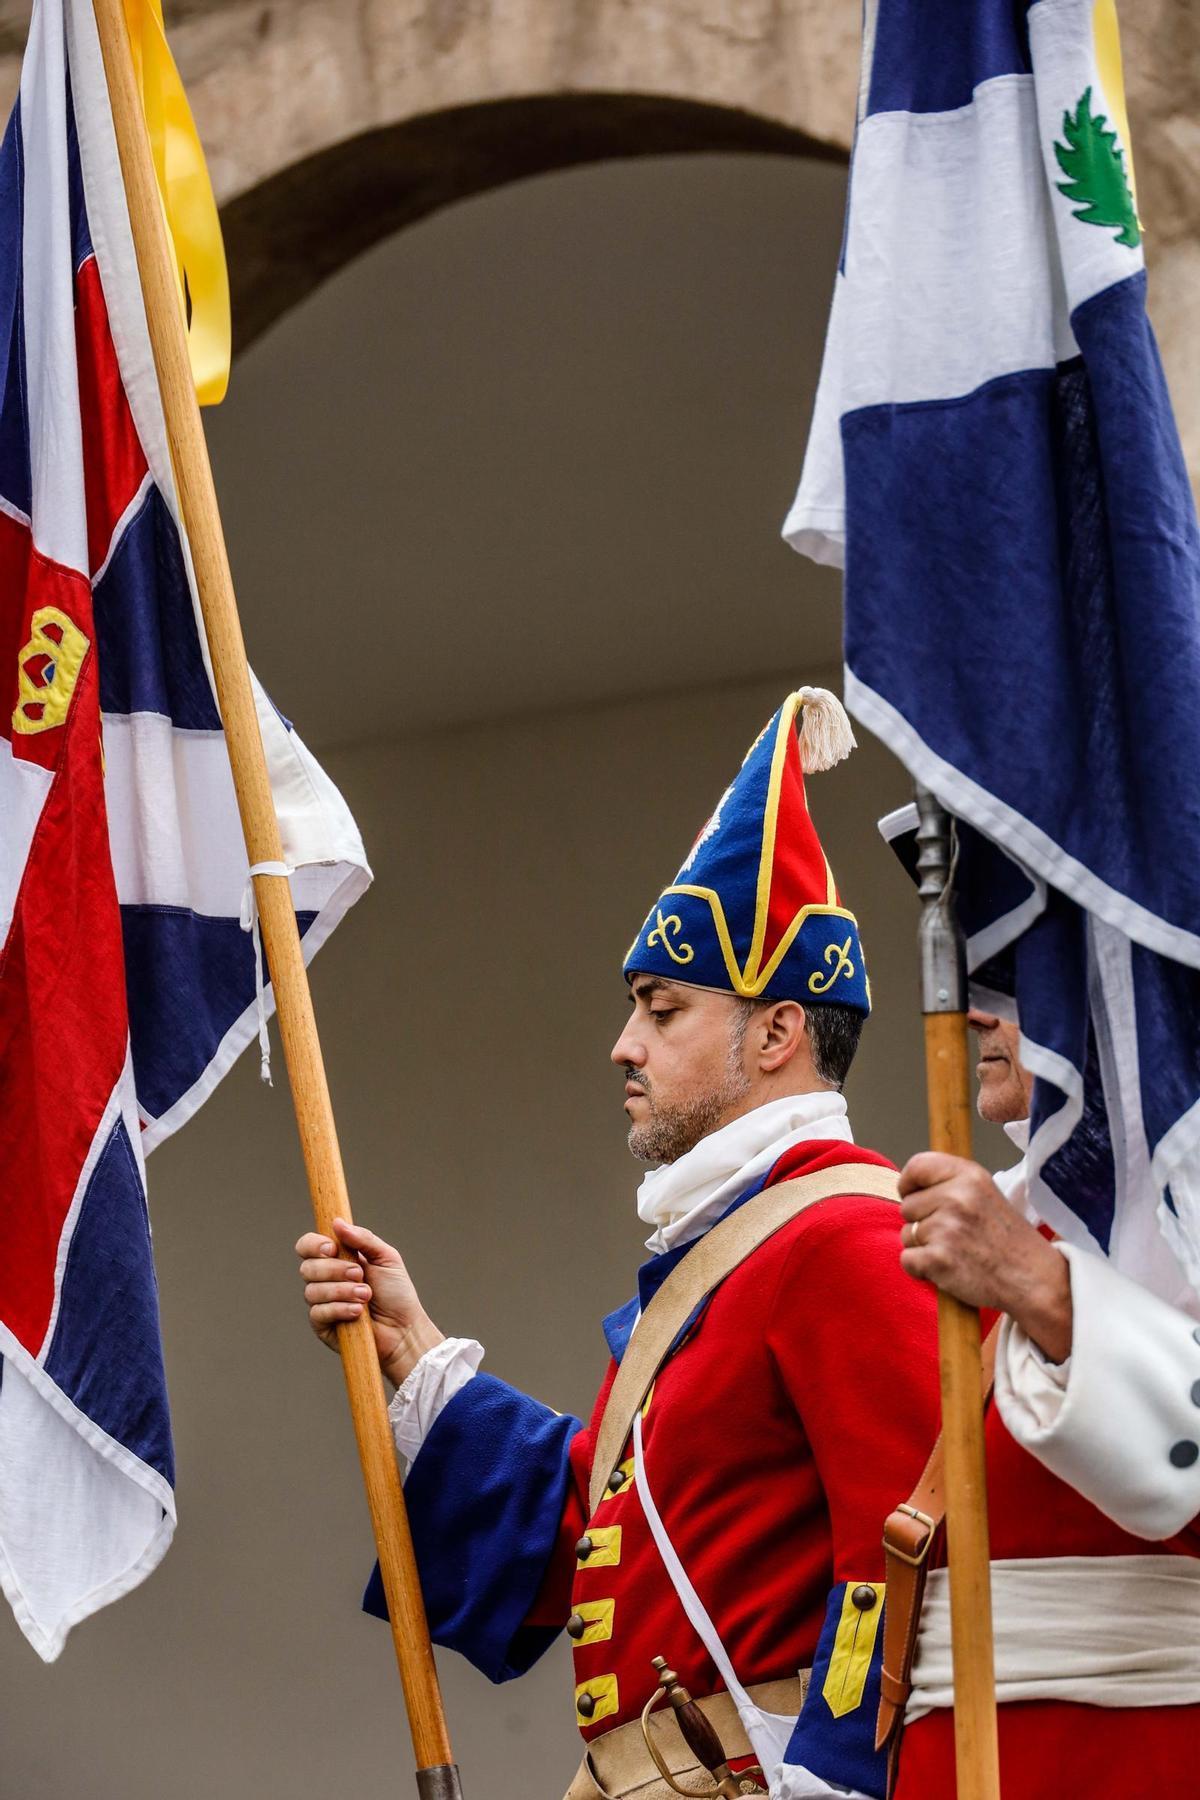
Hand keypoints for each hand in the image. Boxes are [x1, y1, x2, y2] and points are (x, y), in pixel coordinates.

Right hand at [294, 1216, 443, 1388]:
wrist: (404, 1329)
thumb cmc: (397, 1294)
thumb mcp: (386, 1258)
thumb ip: (363, 1238)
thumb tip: (337, 1222)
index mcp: (337, 1259)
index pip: (308, 1246)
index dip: (313, 1245)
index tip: (332, 1248)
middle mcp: (325, 1279)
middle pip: (307, 1267)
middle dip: (335, 1270)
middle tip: (360, 1274)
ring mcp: (322, 1302)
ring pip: (312, 1291)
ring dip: (342, 1291)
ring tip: (365, 1295)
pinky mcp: (322, 1325)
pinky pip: (318, 1312)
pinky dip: (339, 1309)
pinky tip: (357, 1312)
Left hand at [898, 1153, 1072, 1362]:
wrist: (1032, 1279)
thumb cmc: (1006, 1239)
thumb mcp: (986, 1193)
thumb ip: (950, 1183)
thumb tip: (909, 1187)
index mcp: (969, 1176)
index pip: (918, 1165)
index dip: (909, 1183)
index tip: (914, 1195)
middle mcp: (956, 1198)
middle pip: (907, 1206)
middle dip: (921, 1222)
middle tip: (954, 1235)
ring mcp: (946, 1229)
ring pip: (907, 1235)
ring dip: (924, 1247)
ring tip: (956, 1252)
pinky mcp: (938, 1260)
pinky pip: (907, 1260)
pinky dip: (922, 1270)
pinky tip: (948, 1269)